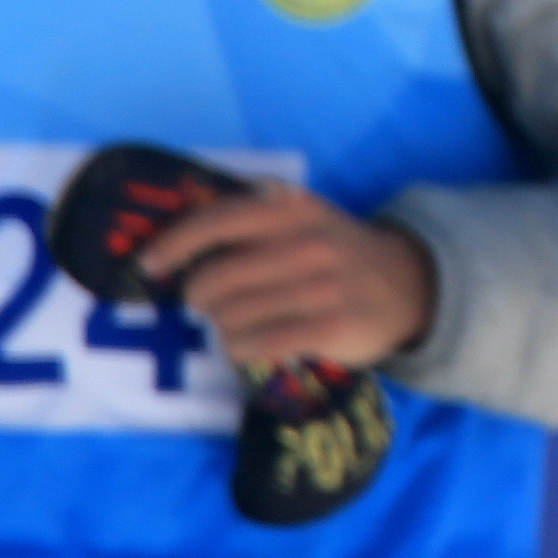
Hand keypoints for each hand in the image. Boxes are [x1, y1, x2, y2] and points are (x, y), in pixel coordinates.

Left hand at [138, 182, 435, 371]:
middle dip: (198, 297)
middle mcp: (306, 243)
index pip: (218, 221)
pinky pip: (258, 344)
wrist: (408, 284)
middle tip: (206, 304)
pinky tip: (248, 345)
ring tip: (235, 325)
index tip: (148, 265)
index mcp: (291, 209)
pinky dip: (240, 349)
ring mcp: (321, 286)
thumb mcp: (303, 217)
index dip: (174, 244)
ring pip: (231, 317)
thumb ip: (251, 219)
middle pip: (216, 279)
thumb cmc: (336, 251)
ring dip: (221, 328)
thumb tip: (175, 240)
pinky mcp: (330, 327)